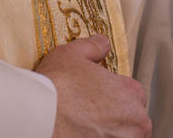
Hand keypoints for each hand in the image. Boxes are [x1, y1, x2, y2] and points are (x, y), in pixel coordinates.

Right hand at [36, 34, 150, 136]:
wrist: (37, 117)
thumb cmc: (56, 87)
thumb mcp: (72, 54)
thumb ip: (93, 48)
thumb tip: (102, 44)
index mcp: (131, 94)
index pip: (133, 96)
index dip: (113, 96)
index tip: (96, 99)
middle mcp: (135, 122)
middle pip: (131, 121)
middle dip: (114, 119)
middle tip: (89, 116)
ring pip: (122, 137)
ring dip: (108, 133)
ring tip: (84, 129)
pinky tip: (79, 136)